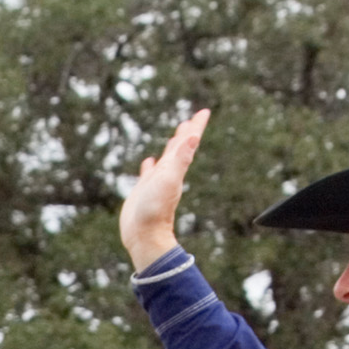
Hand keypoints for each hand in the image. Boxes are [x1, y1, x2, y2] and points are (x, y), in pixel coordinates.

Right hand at [120, 107, 207, 270]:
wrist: (144, 236)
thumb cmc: (155, 210)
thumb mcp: (168, 180)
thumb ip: (181, 158)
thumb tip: (194, 136)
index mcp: (175, 167)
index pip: (188, 142)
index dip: (196, 126)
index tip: (205, 112)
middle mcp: (168, 173)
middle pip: (179, 148)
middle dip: (186, 133)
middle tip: (192, 120)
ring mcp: (156, 182)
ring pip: (166, 159)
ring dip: (171, 147)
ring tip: (175, 137)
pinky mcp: (143, 191)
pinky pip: (148, 174)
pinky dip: (150, 166)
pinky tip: (149, 163)